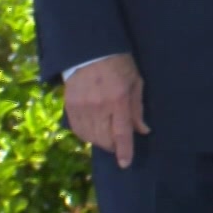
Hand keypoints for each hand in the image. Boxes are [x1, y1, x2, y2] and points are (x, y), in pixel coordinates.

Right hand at [63, 53, 149, 168]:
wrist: (90, 50)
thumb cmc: (119, 64)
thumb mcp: (135, 82)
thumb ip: (138, 108)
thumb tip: (143, 130)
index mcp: (118, 99)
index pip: (121, 133)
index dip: (124, 151)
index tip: (125, 163)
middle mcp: (99, 106)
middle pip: (104, 139)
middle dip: (113, 146)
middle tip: (118, 143)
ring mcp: (82, 107)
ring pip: (90, 137)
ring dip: (100, 141)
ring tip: (107, 136)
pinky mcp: (70, 106)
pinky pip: (78, 130)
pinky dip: (86, 135)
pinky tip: (93, 131)